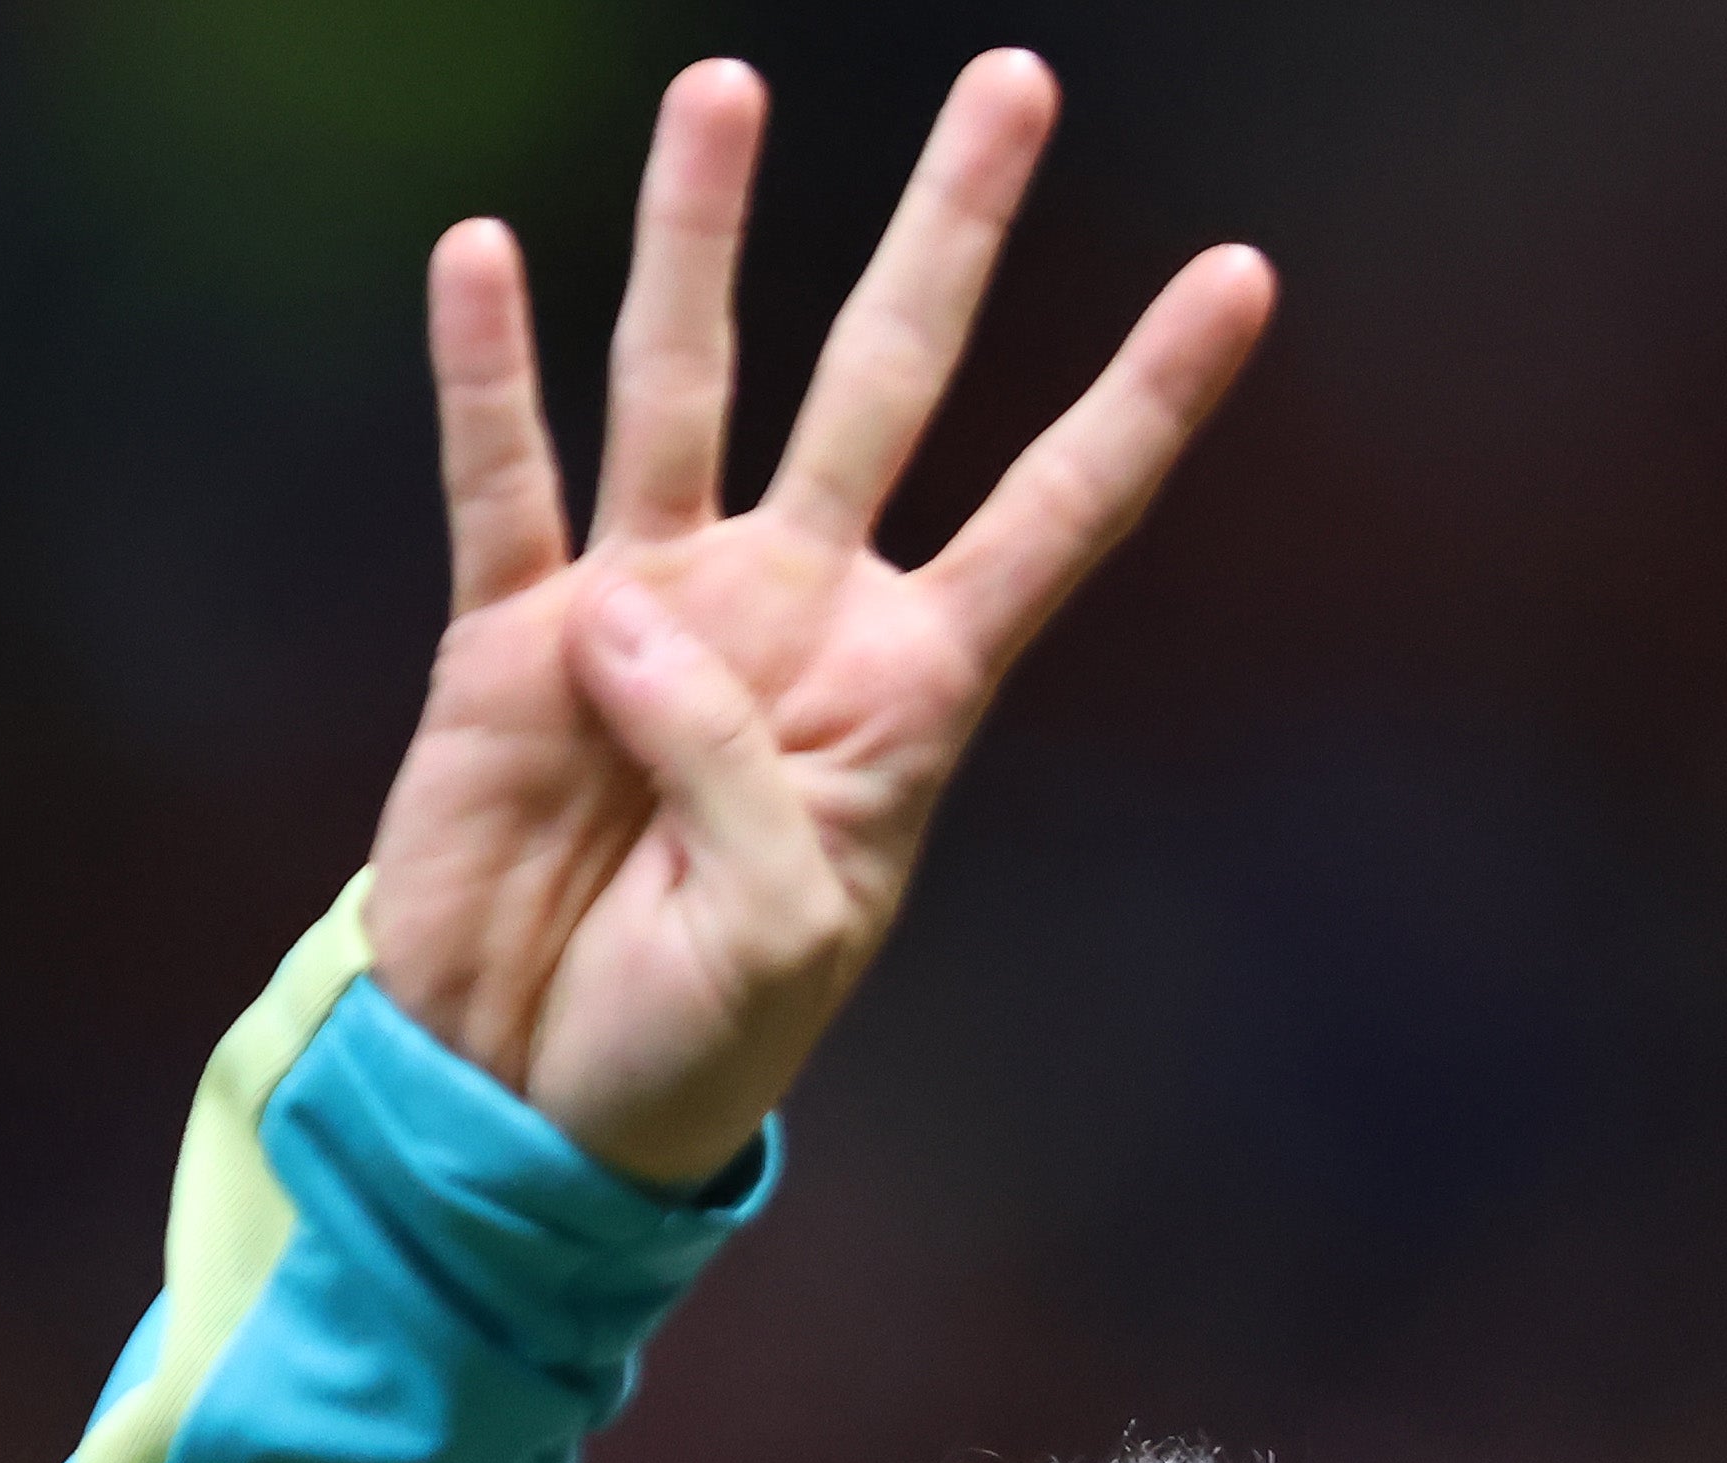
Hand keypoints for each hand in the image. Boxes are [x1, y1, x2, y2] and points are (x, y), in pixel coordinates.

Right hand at [364, 52, 1273, 1189]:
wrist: (525, 1098)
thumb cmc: (689, 1038)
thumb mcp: (776, 935)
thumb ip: (731, 765)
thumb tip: (625, 607)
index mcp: (906, 690)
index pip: (1055, 513)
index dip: (1145, 400)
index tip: (1240, 276)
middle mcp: (791, 610)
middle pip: (886, 380)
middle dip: (950, 233)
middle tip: (1016, 80)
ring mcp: (649, 603)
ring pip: (690, 378)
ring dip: (703, 235)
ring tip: (725, 93)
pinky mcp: (513, 637)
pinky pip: (505, 478)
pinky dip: (489, 369)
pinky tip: (486, 254)